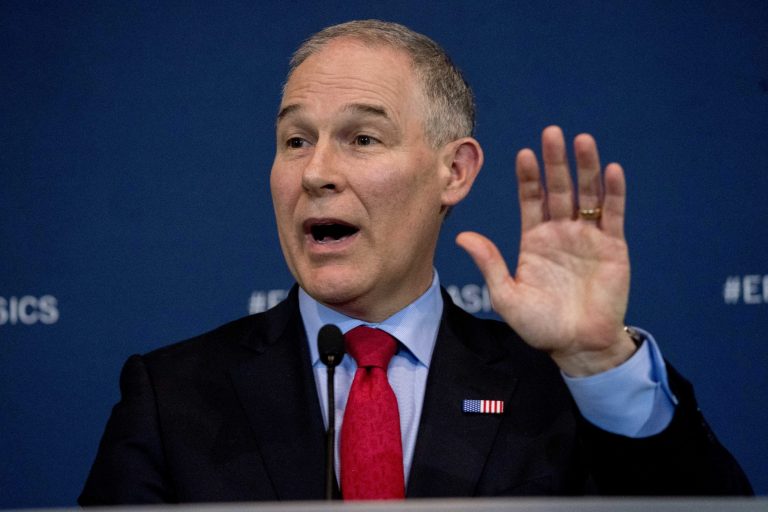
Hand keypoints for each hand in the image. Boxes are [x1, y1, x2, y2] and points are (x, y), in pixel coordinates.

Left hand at [456, 126, 636, 375]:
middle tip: (552, 133)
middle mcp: (561, 232)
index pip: (531, 199)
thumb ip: (489, 264)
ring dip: (586, 167)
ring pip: (587, 194)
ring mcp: (588, 237)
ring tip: (582, 140)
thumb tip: (462, 237)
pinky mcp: (613, 247)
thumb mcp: (507, 295)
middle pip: (558, 188)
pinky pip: (613, 215)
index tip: (524, 154)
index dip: (528, 177)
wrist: (577, 346)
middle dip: (555, 161)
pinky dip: (614, 193)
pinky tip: (611, 170)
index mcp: (535, 239)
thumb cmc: (540, 325)